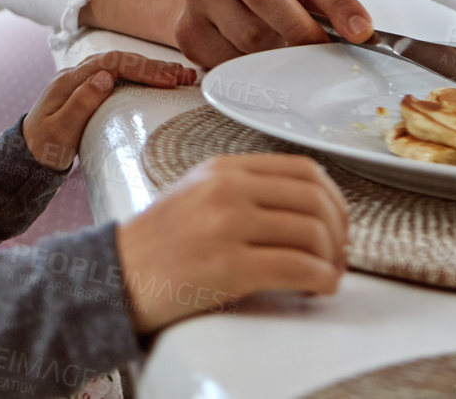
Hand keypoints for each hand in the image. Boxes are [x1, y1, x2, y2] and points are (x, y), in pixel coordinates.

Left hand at [22, 51, 196, 171]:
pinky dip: (143, 79)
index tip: (167, 79)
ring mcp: (86, 82)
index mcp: (71, 79)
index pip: (113, 63)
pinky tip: (161, 84)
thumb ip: (80, 102)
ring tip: (182, 77)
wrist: (28, 156)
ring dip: (153, 70)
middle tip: (185, 76)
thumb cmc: (43, 145)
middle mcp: (80, 74)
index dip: (142, 68)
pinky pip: (122, 78)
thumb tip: (105, 76)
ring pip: (124, 68)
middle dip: (155, 67)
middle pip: (122, 61)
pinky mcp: (92, 92)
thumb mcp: (60, 129)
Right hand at [116, 153, 348, 333]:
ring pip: (312, 233)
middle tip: (340, 254)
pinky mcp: (228, 267)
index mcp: (223, 168)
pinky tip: (317, 289)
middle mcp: (227, 189)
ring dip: (332, 260)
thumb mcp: (198, 193)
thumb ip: (245, 189)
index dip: (334, 197)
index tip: (338, 222)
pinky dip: (320, 280)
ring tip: (327, 276)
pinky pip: (297, 268)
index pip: (303, 168)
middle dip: (340, 231)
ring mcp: (227, 226)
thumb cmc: (159, 242)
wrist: (115, 274)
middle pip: (314, 199)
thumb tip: (306, 208)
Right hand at [175, 0, 372, 68]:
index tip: (360, 31)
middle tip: (324, 51)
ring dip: (274, 51)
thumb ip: (324, 1)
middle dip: (302, 29)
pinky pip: (227, 59)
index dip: (337, 3)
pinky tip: (251, 56)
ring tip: (281, 49)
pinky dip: (248, 66)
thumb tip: (359, 33)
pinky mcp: (187, 29)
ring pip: (248, 34)